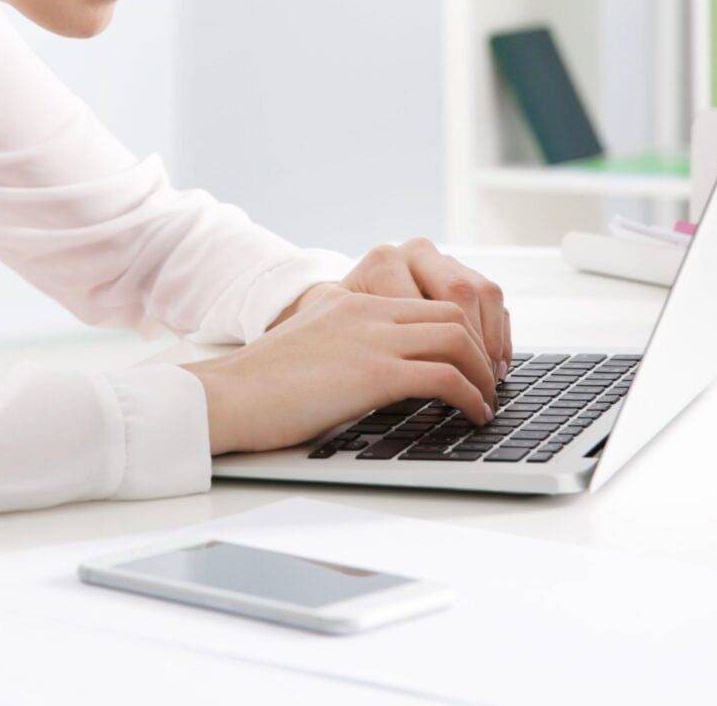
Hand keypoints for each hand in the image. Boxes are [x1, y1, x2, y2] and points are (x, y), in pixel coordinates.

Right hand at [179, 240, 510, 454]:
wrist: (227, 396)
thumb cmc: (258, 384)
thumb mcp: (307, 344)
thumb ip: (342, 341)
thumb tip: (368, 370)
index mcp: (352, 302)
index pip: (426, 301)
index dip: (460, 331)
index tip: (472, 360)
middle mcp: (367, 312)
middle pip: (452, 313)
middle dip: (482, 348)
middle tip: (490, 381)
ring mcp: (372, 339)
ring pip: (456, 339)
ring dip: (482, 373)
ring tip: (487, 400)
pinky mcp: (373, 374)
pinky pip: (444, 377)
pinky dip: (469, 396)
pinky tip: (471, 415)